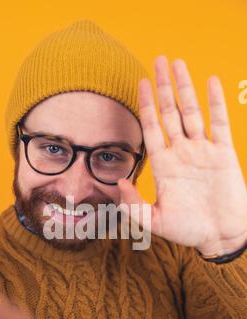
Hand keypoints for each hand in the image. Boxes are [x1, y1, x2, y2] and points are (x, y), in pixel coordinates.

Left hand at [118, 56, 246, 255]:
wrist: (219, 236)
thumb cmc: (187, 231)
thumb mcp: (154, 222)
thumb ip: (133, 206)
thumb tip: (118, 184)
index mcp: (163, 165)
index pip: (151, 127)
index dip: (145, 105)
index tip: (140, 83)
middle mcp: (181, 153)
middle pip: (169, 112)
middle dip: (163, 87)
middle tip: (158, 60)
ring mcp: (202, 151)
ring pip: (192, 111)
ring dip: (185, 87)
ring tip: (178, 63)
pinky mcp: (223, 153)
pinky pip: (220, 122)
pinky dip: (216, 101)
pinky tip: (210, 81)